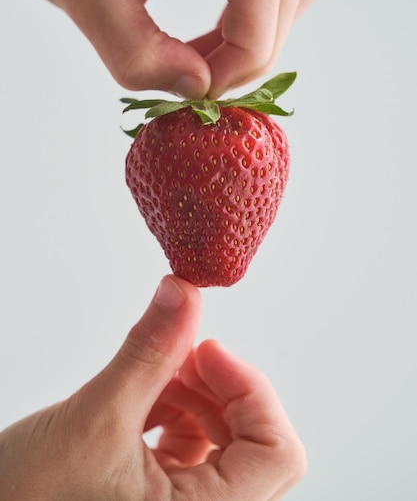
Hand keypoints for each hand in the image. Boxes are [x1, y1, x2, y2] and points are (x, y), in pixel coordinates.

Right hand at [0, 275, 305, 499]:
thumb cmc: (27, 499)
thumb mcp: (97, 417)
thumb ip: (149, 351)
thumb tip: (184, 292)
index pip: (278, 454)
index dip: (251, 391)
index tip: (209, 350)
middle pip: (255, 442)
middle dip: (219, 388)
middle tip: (181, 353)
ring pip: (222, 438)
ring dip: (195, 394)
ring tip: (155, 373)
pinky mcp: (161, 495)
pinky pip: (192, 444)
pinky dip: (175, 408)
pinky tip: (143, 395)